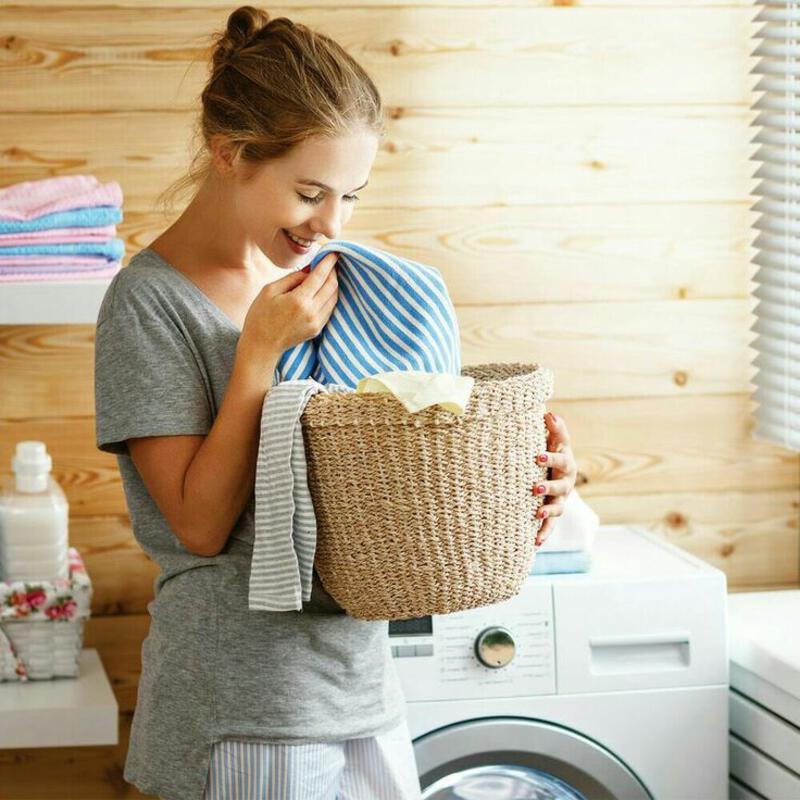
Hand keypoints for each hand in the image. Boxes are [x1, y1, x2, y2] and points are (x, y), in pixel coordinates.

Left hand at [531, 411, 576, 547]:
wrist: (557, 471)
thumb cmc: (550, 451)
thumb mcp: (553, 439)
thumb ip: (553, 428)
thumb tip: (549, 413)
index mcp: (565, 462)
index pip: (560, 458)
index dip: (551, 457)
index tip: (537, 456)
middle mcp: (565, 482)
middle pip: (561, 485)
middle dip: (548, 487)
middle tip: (534, 488)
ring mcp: (561, 499)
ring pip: (557, 507)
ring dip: (548, 512)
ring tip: (538, 515)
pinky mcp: (554, 513)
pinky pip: (551, 525)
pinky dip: (544, 534)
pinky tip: (536, 543)